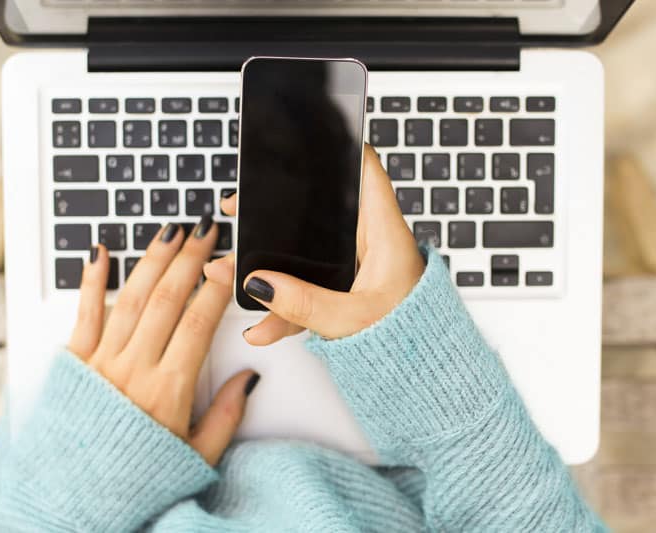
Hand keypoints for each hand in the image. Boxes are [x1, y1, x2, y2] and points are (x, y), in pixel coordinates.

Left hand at [67, 219, 258, 465]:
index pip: (199, 322)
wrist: (74, 497)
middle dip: (189, 258)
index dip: (216, 286)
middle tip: (203, 230)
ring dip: (152, 259)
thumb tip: (250, 378)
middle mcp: (134, 368)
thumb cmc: (135, 475)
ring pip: (132, 297)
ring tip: (168, 231)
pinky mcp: (74, 362)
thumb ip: (228, 415)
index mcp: (169, 389)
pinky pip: (84, 313)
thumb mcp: (197, 455)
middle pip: (168, 299)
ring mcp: (102, 361)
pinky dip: (91, 280)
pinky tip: (99, 253)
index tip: (227, 262)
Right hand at [205, 145, 424, 344]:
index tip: (308, 136)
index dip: (342, 147)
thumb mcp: (353, 321)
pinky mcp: (346, 294)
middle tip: (240, 208)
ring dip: (267, 266)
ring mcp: (355, 269)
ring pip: (305, 255)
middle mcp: (370, 244)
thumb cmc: (412, 340)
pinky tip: (261, 325)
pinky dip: (283, 304)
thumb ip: (305, 305)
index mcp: (384, 234)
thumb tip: (261, 283)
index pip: (366, 171)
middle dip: (275, 214)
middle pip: (319, 212)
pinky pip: (307, 289)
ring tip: (229, 272)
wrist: (426, 373)